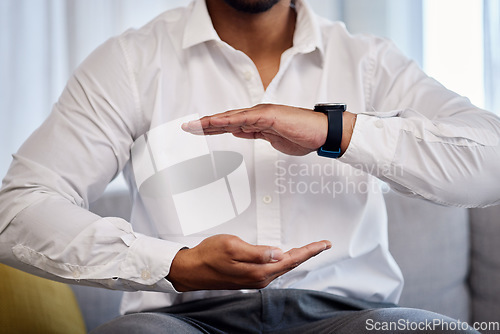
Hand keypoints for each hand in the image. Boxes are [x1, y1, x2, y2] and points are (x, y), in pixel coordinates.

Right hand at [166, 234, 331, 291]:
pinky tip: (286, 256)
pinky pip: (273, 269)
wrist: (191, 270)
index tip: (323, 244)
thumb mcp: (233, 247)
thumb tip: (280, 252)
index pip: (291, 259)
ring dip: (297, 257)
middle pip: (290, 264)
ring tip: (310, 249)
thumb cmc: (209, 255)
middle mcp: (260, 278)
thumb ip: (258, 252)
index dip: (309, 250)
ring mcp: (254, 279)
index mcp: (259, 271)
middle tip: (322, 245)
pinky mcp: (249, 278)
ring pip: (282, 267)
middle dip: (308, 253)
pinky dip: (284, 261)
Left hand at [181, 104, 355, 155]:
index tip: (198, 131)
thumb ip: (255, 134)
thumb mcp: (272, 139)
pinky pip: (243, 119)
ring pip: (231, 117)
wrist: (322, 133)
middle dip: (205, 124)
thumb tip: (238, 132)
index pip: (230, 124)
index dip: (213, 127)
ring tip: (193, 125)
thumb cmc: (302, 136)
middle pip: (226, 119)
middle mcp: (257, 115)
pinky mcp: (269, 116)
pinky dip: (227, 120)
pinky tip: (213, 123)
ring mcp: (262, 114)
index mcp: (258, 121)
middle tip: (186, 128)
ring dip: (210, 122)